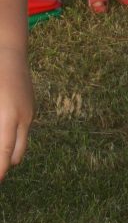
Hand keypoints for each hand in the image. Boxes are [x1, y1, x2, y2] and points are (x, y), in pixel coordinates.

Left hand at [0, 49, 33, 181]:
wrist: (8, 51)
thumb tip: (0, 145)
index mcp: (8, 117)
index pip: (5, 154)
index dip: (0, 171)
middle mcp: (22, 117)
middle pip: (16, 154)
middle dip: (4, 165)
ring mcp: (29, 112)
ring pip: (21, 143)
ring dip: (9, 151)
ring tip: (0, 151)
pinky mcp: (30, 106)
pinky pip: (22, 129)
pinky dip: (12, 137)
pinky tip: (2, 133)